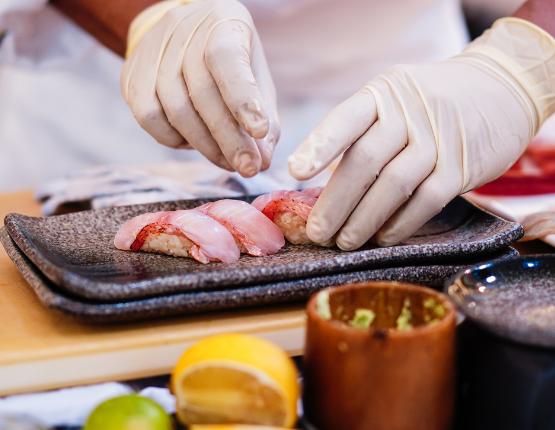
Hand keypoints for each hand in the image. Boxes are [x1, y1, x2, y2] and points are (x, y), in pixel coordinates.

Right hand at [121, 0, 278, 176]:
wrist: (184, 33)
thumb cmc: (230, 61)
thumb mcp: (256, 76)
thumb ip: (265, 115)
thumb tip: (262, 160)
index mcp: (222, 25)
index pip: (228, 60)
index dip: (243, 98)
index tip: (259, 131)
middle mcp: (183, 32)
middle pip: (202, 95)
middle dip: (229, 140)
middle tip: (248, 168)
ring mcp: (153, 53)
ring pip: (175, 111)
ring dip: (205, 146)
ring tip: (227, 161)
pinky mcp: (132, 75)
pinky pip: (149, 118)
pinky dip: (174, 140)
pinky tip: (193, 142)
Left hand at [289, 18, 554, 249]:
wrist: (500, 89)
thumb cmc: (430, 104)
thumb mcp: (395, 99)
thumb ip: (364, 132)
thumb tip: (323, 182)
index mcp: (383, 94)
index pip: (345, 119)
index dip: (319, 145)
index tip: (295, 172)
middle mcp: (409, 112)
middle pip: (365, 160)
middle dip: (335, 202)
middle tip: (317, 232)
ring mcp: (438, 139)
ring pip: (393, 184)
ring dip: (364, 219)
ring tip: (344, 242)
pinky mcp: (462, 167)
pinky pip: (426, 201)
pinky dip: (400, 224)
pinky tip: (382, 238)